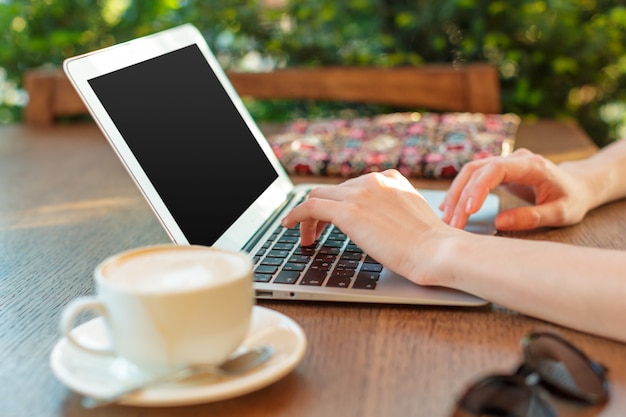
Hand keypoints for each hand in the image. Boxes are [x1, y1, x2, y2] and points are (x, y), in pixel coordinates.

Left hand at [281, 169, 460, 285]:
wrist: (437, 251)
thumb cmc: (432, 245)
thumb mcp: (414, 217)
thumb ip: (396, 212)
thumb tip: (381, 226)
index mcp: (391, 180)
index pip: (354, 186)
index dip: (339, 203)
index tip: (332, 217)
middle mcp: (374, 181)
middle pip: (334, 191)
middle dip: (323, 211)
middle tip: (317, 232)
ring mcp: (360, 194)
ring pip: (319, 196)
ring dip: (309, 216)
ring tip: (307, 237)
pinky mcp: (348, 211)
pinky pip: (310, 206)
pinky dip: (296, 215)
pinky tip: (289, 226)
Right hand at [440, 148, 591, 230]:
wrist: (577, 185)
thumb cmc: (572, 199)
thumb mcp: (560, 213)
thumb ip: (531, 217)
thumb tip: (499, 222)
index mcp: (532, 165)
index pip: (496, 169)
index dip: (479, 188)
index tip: (469, 210)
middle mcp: (514, 158)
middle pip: (476, 170)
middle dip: (461, 197)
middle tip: (453, 224)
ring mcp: (504, 162)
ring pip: (470, 172)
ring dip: (456, 195)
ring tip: (447, 219)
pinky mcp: (497, 170)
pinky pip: (473, 177)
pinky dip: (460, 192)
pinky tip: (449, 208)